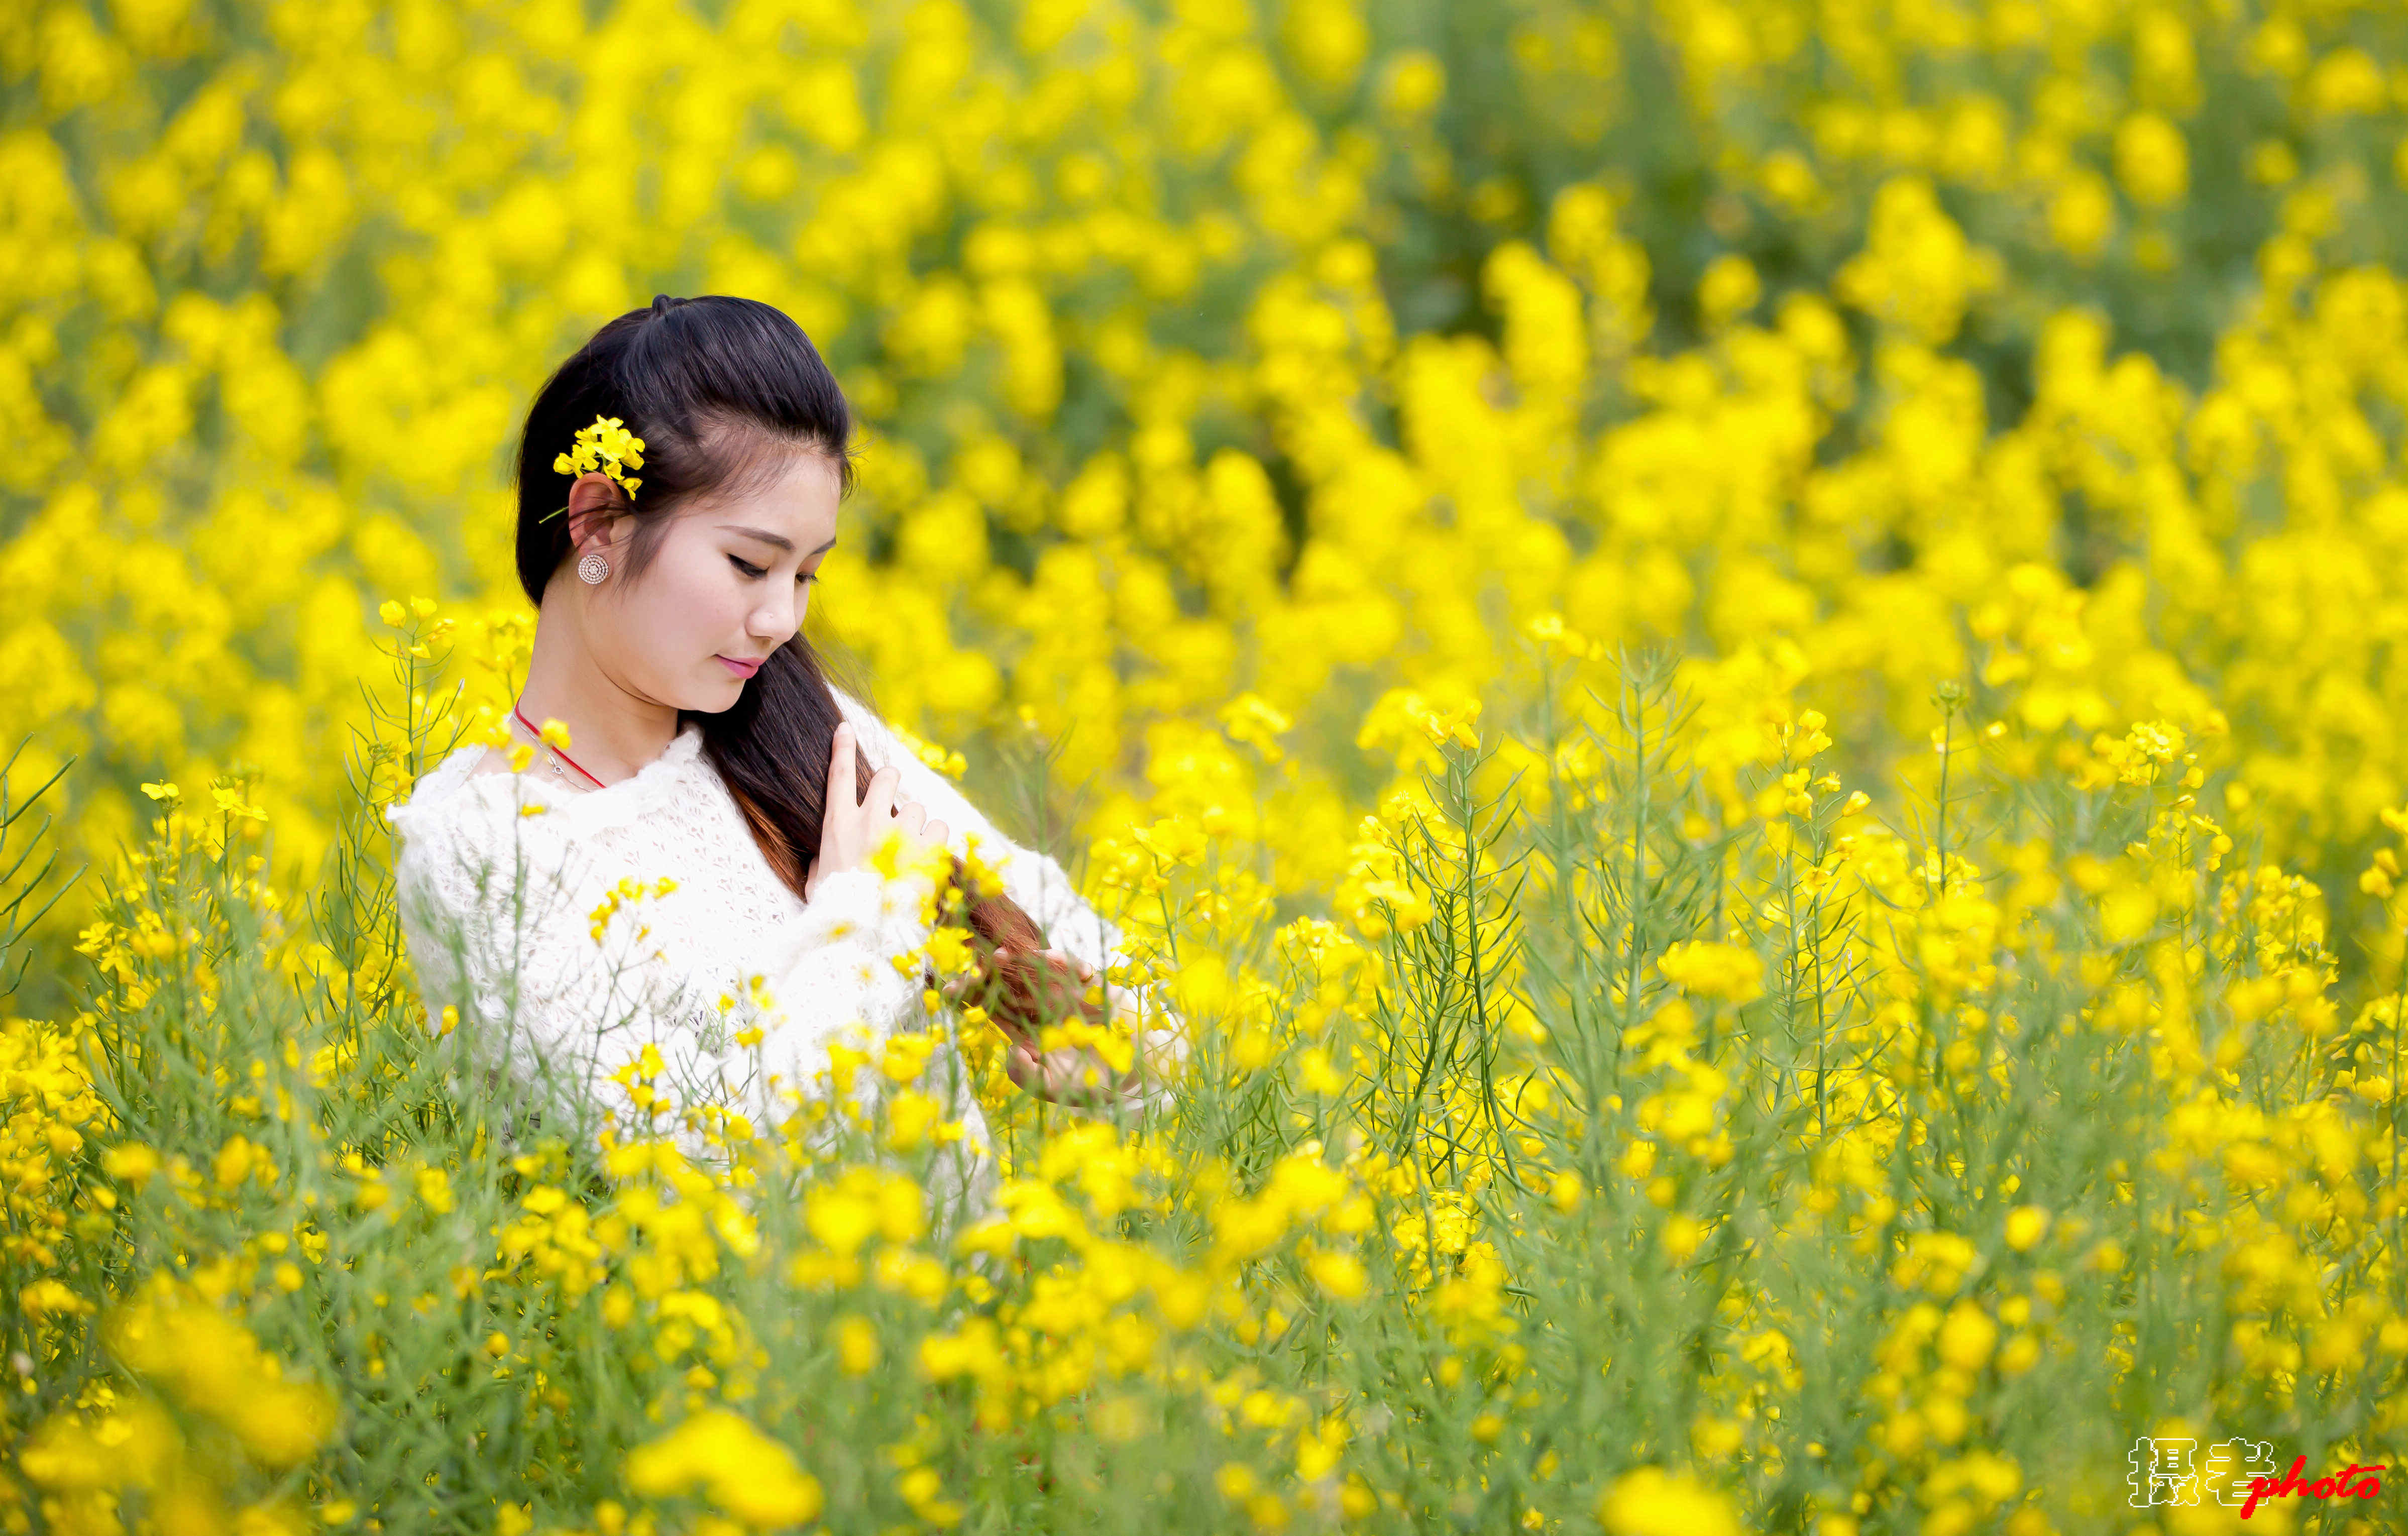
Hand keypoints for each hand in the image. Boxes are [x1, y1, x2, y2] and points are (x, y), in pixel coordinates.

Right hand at [805, 720, 948, 903]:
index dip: (843, 748)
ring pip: (917, 807)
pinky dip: (938, 840)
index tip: (846, 729)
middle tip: (894, 808)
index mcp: (838, 826)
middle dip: (893, 785)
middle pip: (888, 777)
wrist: (864, 935)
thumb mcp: (816, 883)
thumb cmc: (836, 912)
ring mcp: (900, 833)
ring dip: (916, 826)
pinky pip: (941, 827)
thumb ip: (822, 862)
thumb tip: (825, 859)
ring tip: (910, 854)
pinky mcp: (928, 849)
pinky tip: (929, 858)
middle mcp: (869, 822)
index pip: (840, 775)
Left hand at [974, 946, 1151, 1108]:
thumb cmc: (1087, 1084)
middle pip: (1005, 979)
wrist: (1132, 1076)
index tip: (950, 989)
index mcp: (1019, 1026)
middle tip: (985, 963)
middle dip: (990, 969)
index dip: (965, 993)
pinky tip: (1076, 973)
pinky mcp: (1089, 986)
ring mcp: (1061, 991)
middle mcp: (1036, 1003)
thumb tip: (1013, 1050)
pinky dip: (1073, 965)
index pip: (985, 1003)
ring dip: (1027, 958)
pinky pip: (1077, 968)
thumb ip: (1027, 1077)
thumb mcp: (1053, 1090)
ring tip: (1013, 956)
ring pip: (1036, 966)